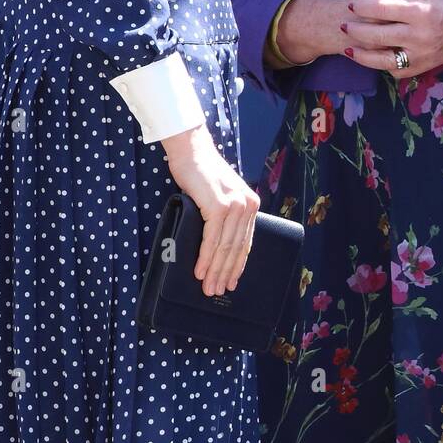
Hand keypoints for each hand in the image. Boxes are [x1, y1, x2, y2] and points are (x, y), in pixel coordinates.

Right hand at [160, 123, 259, 297]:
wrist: (191, 150)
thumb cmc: (201, 173)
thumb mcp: (221, 195)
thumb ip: (225, 216)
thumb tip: (219, 246)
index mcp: (251, 204)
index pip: (246, 242)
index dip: (237, 265)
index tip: (231, 282)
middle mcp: (247, 205)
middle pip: (236, 248)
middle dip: (225, 273)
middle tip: (216, 291)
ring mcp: (234, 205)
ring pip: (225, 247)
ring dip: (214, 270)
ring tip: (207, 287)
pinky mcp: (219, 206)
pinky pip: (212, 239)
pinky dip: (205, 257)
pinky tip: (199, 270)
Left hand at [340, 0, 442, 74]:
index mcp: (421, 12)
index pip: (383, 9)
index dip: (364, 7)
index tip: (353, 5)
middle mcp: (420, 35)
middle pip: (378, 35)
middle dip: (356, 30)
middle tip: (344, 25)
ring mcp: (421, 55)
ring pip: (382, 60)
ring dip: (362, 56)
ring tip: (349, 49)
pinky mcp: (422, 68)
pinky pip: (395, 70)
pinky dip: (381, 65)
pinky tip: (370, 58)